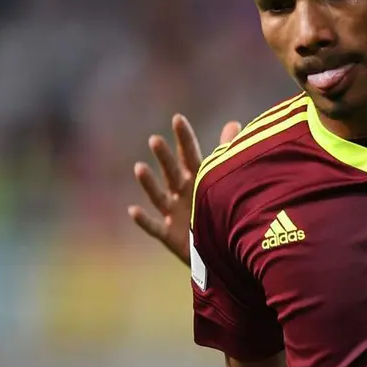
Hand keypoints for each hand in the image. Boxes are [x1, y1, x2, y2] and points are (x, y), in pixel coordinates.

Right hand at [128, 114, 241, 264]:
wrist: (220, 248)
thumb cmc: (219, 210)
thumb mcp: (222, 179)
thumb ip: (227, 152)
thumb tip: (234, 123)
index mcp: (197, 180)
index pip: (190, 155)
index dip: (184, 138)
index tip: (177, 118)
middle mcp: (183, 194)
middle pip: (172, 173)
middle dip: (165, 157)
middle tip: (155, 139)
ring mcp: (174, 214)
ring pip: (160, 196)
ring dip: (149, 183)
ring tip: (139, 167)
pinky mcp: (170, 236)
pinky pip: (154, 227)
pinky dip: (143, 220)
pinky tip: (132, 210)